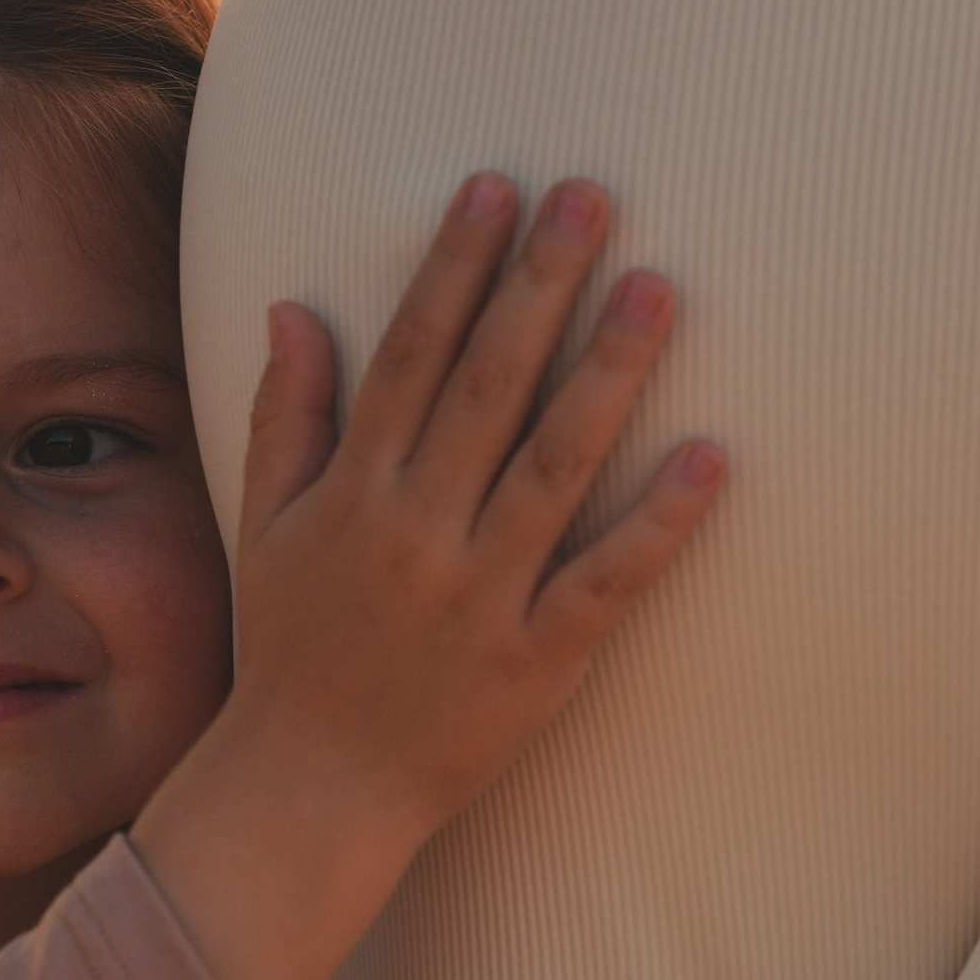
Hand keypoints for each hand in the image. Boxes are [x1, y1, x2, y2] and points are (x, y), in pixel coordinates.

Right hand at [135, 171, 721, 979]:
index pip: (411, 356)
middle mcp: (416, 535)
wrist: (313, 791)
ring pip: (553, 469)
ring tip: (657, 289)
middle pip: (487, 389)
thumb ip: (287, 416)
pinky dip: (659, 523)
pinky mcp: (538, 663)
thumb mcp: (267, 528)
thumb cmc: (290, 650)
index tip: (497, 189)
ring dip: (608, 375)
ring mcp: (481, 599)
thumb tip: (290, 306)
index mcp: (354, 495)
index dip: (455, 267)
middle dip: (539, 287)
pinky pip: (607, 583)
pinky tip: (712, 457)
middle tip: (593, 196)